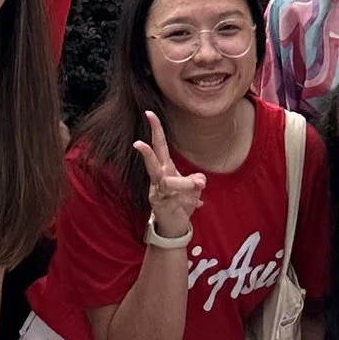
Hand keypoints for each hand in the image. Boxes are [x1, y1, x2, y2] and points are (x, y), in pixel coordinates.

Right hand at [134, 111, 206, 242]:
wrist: (174, 226)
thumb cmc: (181, 201)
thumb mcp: (193, 188)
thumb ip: (196, 180)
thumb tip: (200, 180)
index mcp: (165, 168)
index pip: (159, 145)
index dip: (155, 129)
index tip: (149, 112)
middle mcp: (158, 178)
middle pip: (152, 161)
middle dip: (146, 151)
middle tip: (138, 142)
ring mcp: (157, 192)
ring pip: (168, 183)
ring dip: (185, 183)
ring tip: (200, 184)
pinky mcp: (162, 206)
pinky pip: (176, 200)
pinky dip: (190, 200)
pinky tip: (198, 203)